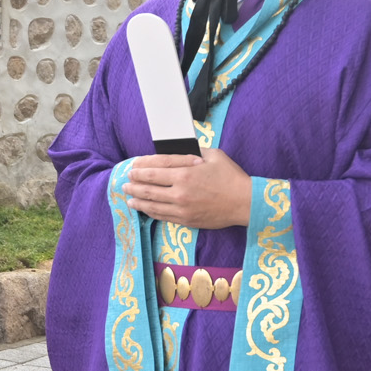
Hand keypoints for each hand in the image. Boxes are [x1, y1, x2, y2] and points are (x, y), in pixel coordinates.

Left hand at [123, 148, 252, 229]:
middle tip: (126, 180)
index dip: (142, 167)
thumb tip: (179, 151)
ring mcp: (181, 208)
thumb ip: (194, 152)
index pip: (156, 168)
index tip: (133, 166)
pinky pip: (162, 216)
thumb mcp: (214, 156)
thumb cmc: (231, 177)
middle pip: (149, 186)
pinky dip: (149, 211)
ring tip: (128, 196)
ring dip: (137, 198)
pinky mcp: (185, 220)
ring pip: (152, 203)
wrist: (244, 203)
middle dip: (134, 183)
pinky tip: (143, 208)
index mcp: (186, 173)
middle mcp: (180, 191)